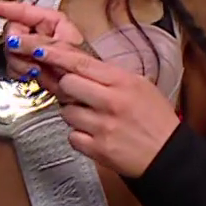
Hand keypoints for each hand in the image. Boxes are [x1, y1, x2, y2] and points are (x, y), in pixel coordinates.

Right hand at [0, 0, 90, 82]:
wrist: (83, 90)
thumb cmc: (82, 66)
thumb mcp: (63, 50)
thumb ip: (38, 43)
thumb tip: (15, 40)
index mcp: (49, 20)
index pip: (20, 9)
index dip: (0, 7)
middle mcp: (37, 31)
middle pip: (11, 31)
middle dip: (17, 47)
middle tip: (30, 58)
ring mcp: (31, 47)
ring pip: (9, 49)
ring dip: (19, 62)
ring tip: (35, 69)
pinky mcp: (26, 62)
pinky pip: (11, 63)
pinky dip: (19, 70)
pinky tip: (30, 74)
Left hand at [0, 1, 180, 178]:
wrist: (168, 155)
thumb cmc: (155, 120)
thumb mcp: (139, 87)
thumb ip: (107, 75)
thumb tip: (75, 65)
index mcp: (122, 82)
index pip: (80, 63)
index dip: (54, 55)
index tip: (36, 49)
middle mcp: (111, 102)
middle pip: (67, 85)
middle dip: (68, 89)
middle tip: (81, 95)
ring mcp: (102, 126)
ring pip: (66, 112)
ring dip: (75, 114)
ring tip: (96, 118)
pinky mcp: (97, 149)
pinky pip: (72, 136)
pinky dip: (80, 136)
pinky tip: (97, 135)